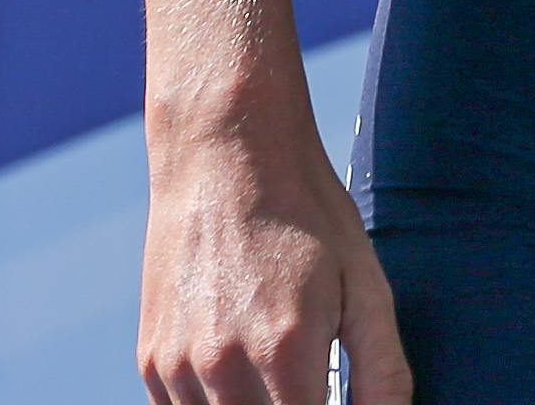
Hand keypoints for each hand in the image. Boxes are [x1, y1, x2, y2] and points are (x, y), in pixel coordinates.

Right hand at [140, 113, 408, 404]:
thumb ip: (383, 369)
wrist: (225, 154)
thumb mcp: (366, 282)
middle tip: (311, 387)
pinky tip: (244, 378)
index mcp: (285, 350)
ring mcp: (178, 367)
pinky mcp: (152, 361)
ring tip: (280, 377)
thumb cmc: (307, 216)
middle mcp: (222, 366)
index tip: (333, 401)